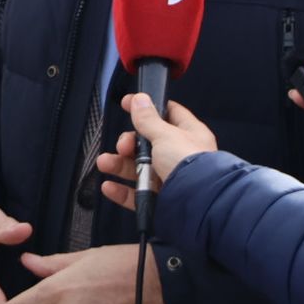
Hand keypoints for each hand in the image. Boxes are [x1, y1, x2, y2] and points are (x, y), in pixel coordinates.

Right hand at [96, 96, 217, 213]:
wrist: (198, 203)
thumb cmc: (188, 163)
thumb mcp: (165, 135)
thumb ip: (148, 119)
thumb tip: (139, 99)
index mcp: (189, 134)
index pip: (168, 113)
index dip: (147, 107)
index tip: (126, 103)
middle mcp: (180, 155)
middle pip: (147, 143)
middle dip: (128, 142)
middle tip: (123, 146)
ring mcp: (170, 178)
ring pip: (139, 168)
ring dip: (119, 165)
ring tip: (105, 163)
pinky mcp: (161, 199)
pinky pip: (137, 193)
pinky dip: (122, 190)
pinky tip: (109, 186)